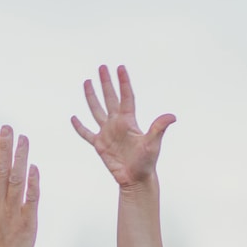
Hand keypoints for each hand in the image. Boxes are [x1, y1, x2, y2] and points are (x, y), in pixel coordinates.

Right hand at [0, 126, 39, 246]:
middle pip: (0, 171)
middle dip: (5, 148)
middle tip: (8, 127)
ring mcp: (13, 214)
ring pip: (16, 180)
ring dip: (20, 158)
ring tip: (23, 138)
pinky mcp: (28, 223)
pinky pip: (31, 199)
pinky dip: (33, 183)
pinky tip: (34, 167)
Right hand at [71, 65, 175, 189]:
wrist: (136, 179)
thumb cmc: (146, 162)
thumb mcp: (153, 144)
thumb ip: (159, 128)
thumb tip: (172, 116)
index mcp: (129, 121)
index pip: (126, 97)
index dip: (123, 82)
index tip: (120, 67)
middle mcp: (117, 124)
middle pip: (110, 98)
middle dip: (106, 83)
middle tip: (102, 67)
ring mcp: (107, 133)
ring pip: (96, 110)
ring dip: (91, 97)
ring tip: (87, 82)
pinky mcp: (99, 145)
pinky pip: (86, 133)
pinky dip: (80, 127)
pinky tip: (74, 117)